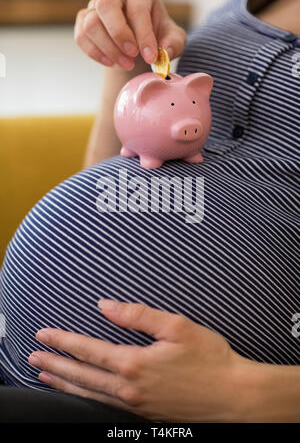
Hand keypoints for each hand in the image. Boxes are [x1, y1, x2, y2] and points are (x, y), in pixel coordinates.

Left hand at [28, 300, 242, 421]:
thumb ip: (138, 315)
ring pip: (89, 395)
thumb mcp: (177, 327)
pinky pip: (104, 406)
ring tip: (46, 377)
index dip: (63, 341)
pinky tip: (81, 394)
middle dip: (54, 365)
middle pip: (81, 376)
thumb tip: (105, 306)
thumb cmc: (210, 359)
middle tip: (32, 359)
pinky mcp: (144, 415)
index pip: (88, 350)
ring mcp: (135, 406)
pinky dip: (85, 398)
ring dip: (64, 384)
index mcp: (134, 364)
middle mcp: (129, 388)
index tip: (43, 334)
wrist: (234, 398)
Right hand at [74, 0, 186, 69]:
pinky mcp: (84, 21)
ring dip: (108, 48)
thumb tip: (165, 52)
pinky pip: (81, 36)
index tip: (151, 57)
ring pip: (92, 23)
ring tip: (126, 64)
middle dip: (119, 35)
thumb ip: (174, 44)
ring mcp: (96, 6)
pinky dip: (94, 53)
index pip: (137, 8)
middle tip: (132, 57)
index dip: (144, 35)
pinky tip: (110, 62)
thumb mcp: (173, 40)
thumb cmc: (157, 38)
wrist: (139, 47)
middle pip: (107, 5)